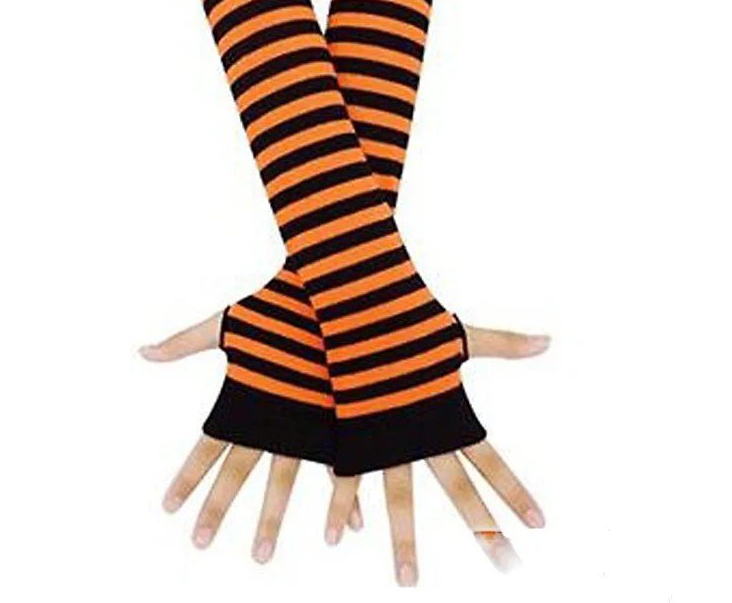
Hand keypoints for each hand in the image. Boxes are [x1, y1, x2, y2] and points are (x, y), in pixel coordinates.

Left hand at [139, 316, 361, 562]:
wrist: (334, 299)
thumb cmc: (277, 307)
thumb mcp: (228, 323)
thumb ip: (185, 341)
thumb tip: (140, 351)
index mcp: (242, 398)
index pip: (206, 447)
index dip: (186, 478)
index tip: (168, 508)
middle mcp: (269, 418)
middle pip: (237, 474)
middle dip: (217, 509)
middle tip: (198, 544)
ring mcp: (304, 423)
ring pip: (284, 483)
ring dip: (271, 520)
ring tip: (260, 556)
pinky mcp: (338, 420)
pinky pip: (340, 470)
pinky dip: (344, 500)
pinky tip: (347, 529)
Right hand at [324, 325, 549, 585]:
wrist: (355, 314)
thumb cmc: (408, 322)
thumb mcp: (456, 334)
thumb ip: (503, 343)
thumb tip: (550, 339)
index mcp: (449, 413)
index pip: (491, 460)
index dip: (515, 491)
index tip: (538, 523)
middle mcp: (421, 434)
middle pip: (458, 493)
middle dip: (484, 531)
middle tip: (508, 567)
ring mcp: (384, 438)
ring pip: (398, 502)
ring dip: (404, 543)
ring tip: (408, 581)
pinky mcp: (347, 434)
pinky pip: (347, 480)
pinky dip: (344, 507)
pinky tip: (340, 535)